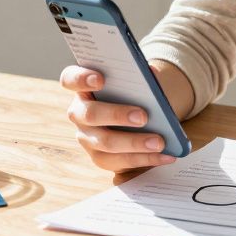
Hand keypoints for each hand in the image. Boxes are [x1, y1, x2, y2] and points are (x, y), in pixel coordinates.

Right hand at [59, 65, 176, 172]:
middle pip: (89, 114)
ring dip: (134, 143)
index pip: (70, 79)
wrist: (134, 118)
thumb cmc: (131, 93)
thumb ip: (141, 76)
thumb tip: (153, 74)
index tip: (100, 80)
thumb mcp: (135, 83)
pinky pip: (120, 161)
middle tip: (143, 116)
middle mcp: (79, 113)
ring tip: (159, 142)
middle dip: (116, 115)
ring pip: (105, 142)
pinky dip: (146, 158)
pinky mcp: (100, 158)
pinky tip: (166, 155)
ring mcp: (87, 137)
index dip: (81, 79)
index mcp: (82, 87)